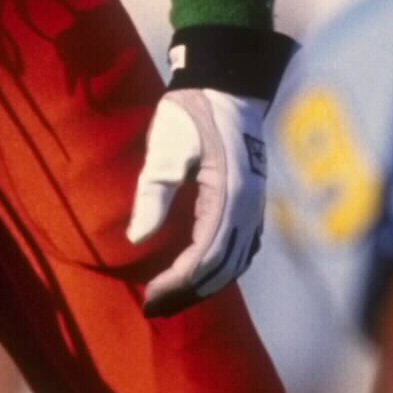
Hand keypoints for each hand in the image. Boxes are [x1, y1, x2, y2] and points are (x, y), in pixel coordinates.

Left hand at [127, 25, 292, 317]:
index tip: (148, 298)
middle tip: (154, 309)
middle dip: (188, 293)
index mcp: (228, 194)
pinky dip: (223, 268)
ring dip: (205, 285)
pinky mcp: (253, 202)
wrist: (226, 84)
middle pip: (221, 267)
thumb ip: (152, 194)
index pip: (203, 255)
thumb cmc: (190, 111)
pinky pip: (244, 247)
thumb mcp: (164, 148)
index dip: (176, 283)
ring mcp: (255, 205)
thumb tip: (137, 241)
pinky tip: (200, 276)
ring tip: (172, 299)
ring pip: (235, 262)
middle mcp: (248, 206)